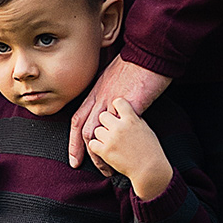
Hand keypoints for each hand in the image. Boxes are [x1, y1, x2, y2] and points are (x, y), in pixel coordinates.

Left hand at [67, 53, 169, 169]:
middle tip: (78, 165)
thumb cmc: (134, 64)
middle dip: (79, 150)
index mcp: (96, 92)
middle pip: (83, 129)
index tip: (74, 156)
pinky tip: (123, 157)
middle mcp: (100, 99)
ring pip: (97, 132)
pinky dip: (118, 147)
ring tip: (106, 168)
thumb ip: (107, 93)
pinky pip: (119, 131)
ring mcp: (114, 103)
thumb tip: (107, 106)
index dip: (73, 139)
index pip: (78, 118)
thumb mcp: (112, 78)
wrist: (149, 54)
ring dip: (99, 154)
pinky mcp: (130, 107)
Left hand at [85, 99, 173, 204]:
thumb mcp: (145, 128)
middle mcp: (120, 126)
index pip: (118, 102)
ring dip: (101, 135)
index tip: (117, 111)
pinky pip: (92, 143)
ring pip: (96, 130)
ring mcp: (111, 139)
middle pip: (103, 116)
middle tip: (112, 129)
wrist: (150, 170)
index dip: (116, 106)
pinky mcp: (106, 151)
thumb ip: (133, 118)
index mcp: (132, 119)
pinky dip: (96, 146)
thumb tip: (125, 112)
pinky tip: (104, 149)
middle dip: (106, 122)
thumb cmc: (152, 150)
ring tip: (110, 142)